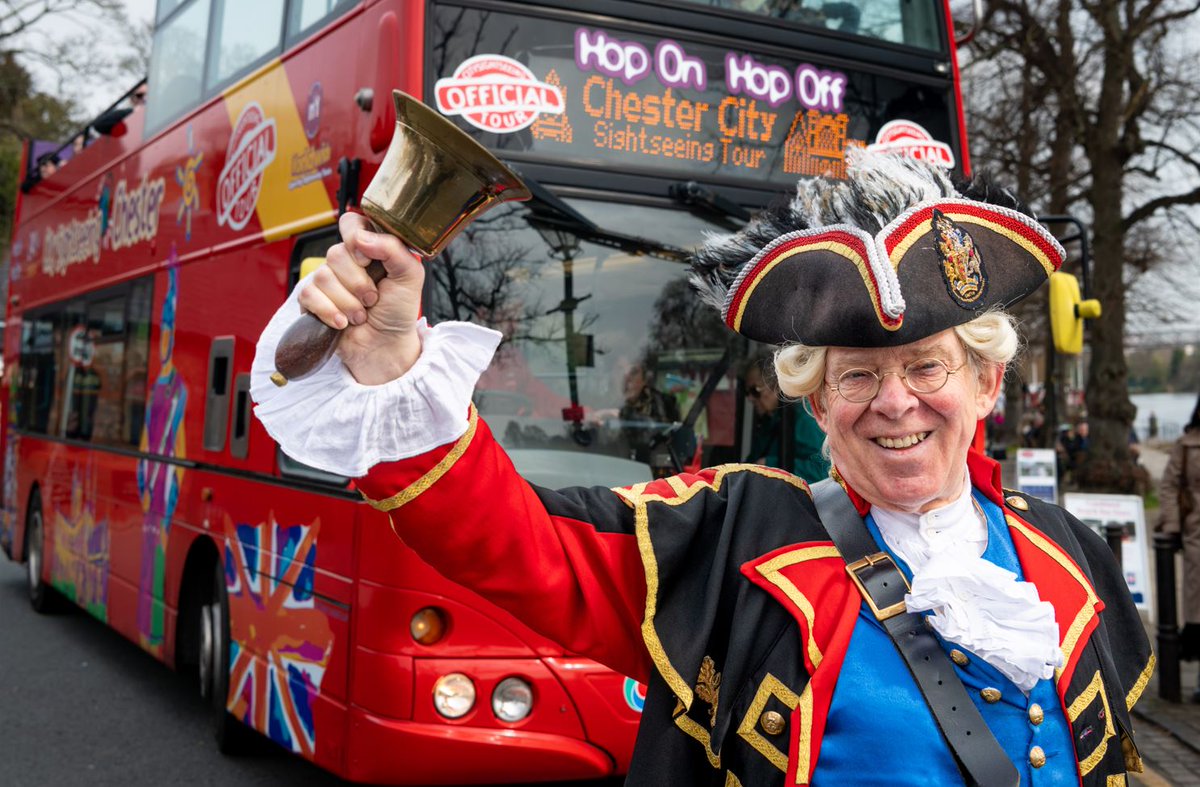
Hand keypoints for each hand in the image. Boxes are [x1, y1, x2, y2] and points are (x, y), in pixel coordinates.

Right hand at [298, 212, 425, 383]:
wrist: (385, 346)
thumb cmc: (398, 312)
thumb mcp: (410, 277)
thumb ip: (393, 249)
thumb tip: (361, 238)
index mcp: (369, 248)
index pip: (351, 223)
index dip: (355, 239)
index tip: (368, 260)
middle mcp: (347, 261)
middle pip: (336, 254)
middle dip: (358, 283)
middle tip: (372, 299)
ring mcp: (328, 280)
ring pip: (323, 276)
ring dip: (347, 302)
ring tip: (361, 315)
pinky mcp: (312, 300)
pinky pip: (309, 295)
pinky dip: (329, 312)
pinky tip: (343, 323)